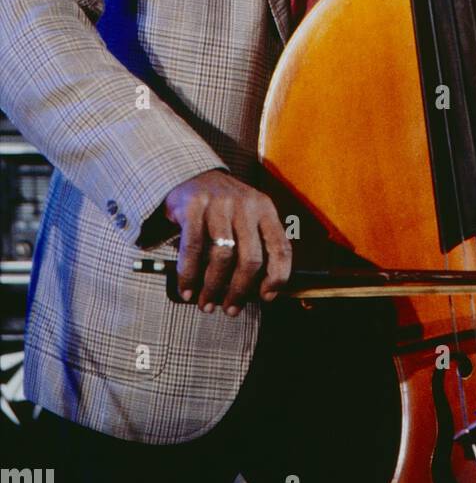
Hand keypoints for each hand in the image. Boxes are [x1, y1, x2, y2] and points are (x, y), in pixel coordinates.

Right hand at [163, 170, 291, 315]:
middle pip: (251, 258)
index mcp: (265, 209)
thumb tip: (260, 291)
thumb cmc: (223, 208)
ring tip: (206, 303)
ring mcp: (219, 204)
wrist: (190, 174)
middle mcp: (246, 204)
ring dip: (213, 287)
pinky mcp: (193, 206)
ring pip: (222, 257)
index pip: (281, 247)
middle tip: (230, 309)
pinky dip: (189, 275)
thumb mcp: (247, 216)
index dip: (277, 277)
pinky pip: (192, 249)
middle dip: (240, 290)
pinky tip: (186, 289)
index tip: (266, 297)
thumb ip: (256, 244)